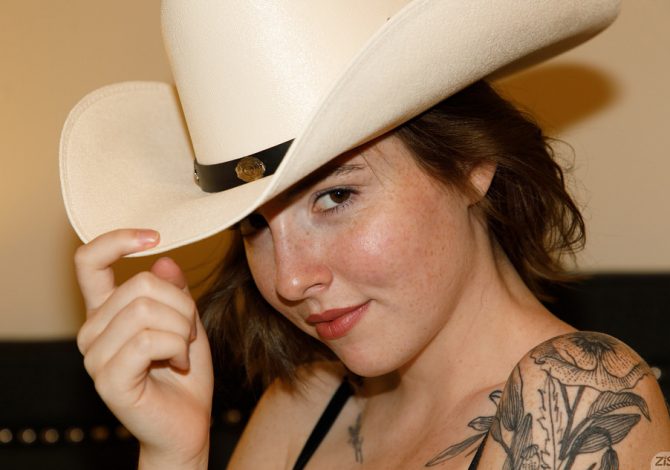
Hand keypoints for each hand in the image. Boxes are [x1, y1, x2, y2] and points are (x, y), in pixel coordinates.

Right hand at [75, 229, 213, 468]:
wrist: (188, 422)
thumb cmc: (184, 372)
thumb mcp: (185, 320)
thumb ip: (173, 291)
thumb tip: (162, 261)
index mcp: (106, 311)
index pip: (89, 262)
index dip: (117, 240)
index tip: (154, 237)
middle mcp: (93, 330)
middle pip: (141, 284)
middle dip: (182, 306)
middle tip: (188, 334)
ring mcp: (95, 356)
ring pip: (147, 310)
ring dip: (182, 329)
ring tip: (182, 351)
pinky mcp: (108, 379)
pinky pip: (149, 340)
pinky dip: (177, 348)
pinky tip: (178, 364)